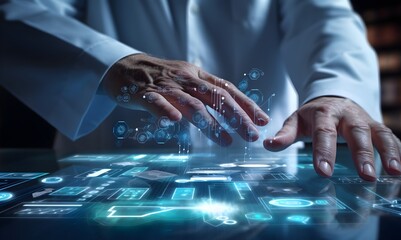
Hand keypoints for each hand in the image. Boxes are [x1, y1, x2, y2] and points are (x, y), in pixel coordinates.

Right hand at [102, 53, 268, 145]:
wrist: (124, 67)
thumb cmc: (160, 78)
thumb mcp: (186, 80)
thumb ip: (205, 94)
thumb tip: (231, 112)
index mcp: (197, 76)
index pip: (227, 89)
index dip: (247, 104)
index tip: (263, 120)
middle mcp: (186, 79)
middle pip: (216, 97)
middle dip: (237, 117)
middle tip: (251, 136)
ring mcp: (166, 86)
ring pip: (192, 104)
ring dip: (211, 123)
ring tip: (226, 141)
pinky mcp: (144, 93)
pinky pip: (156, 102)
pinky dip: (167, 111)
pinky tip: (177, 121)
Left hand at [263, 97, 400, 180]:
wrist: (333, 97)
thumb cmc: (312, 115)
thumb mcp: (296, 120)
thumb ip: (285, 134)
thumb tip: (268, 145)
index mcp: (324, 113)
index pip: (323, 133)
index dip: (323, 152)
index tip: (323, 172)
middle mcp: (347, 115)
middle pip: (356, 133)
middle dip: (362, 154)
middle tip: (366, 176)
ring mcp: (364, 119)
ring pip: (378, 133)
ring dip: (388, 152)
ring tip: (393, 172)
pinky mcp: (375, 125)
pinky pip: (390, 135)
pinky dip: (399, 149)